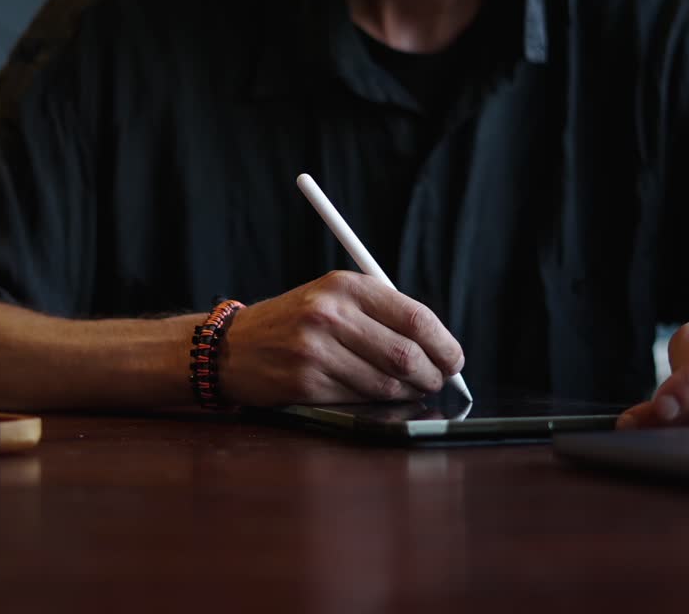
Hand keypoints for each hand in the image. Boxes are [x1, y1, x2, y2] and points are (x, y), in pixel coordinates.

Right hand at [218, 271, 465, 406]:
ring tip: (411, 391)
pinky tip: (378, 398)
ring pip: (387, 383)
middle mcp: (330, 313)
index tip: (454, 360)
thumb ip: (383, 315)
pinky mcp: (305, 383)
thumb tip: (440, 349)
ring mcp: (315, 350)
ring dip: (409, 394)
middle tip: (437, 382)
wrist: (234, 347)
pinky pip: (360, 399)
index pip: (415, 317)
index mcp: (346, 286)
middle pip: (405, 354)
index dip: (444, 344)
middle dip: (432, 375)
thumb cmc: (296, 323)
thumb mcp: (333, 298)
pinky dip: (378, 403)